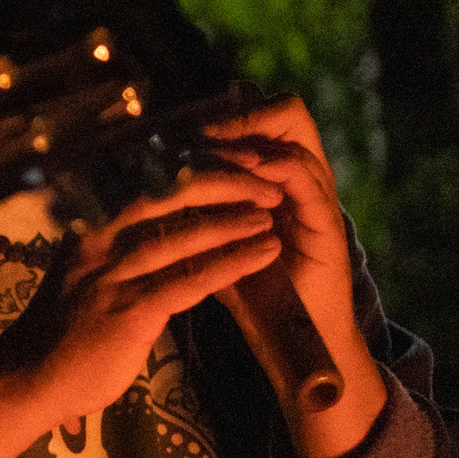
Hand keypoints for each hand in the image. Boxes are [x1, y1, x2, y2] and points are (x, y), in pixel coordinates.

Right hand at [0, 160, 285, 457]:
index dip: (193, 166)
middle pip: (166, 194)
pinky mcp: (130, 311)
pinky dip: (234, 262)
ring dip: (235, 220)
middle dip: (220, 182)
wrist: (28, 382)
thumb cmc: (59, 333)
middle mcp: (98, 243)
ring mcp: (112, 276)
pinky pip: (192, 279)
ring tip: (272, 212)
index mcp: (87, 229)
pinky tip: (265, 253)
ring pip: (184, 234)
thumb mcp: (82, 276)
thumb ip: (117, 253)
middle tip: (263, 179)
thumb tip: (161, 231)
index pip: (145, 182)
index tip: (231, 161)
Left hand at [197, 95, 388, 456]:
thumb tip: (131, 187)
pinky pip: (304, 180)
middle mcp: (299, 183)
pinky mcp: (327, 225)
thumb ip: (187, 212)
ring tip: (206, 133)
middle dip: (237, 110)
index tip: (173, 113)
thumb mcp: (210, 245)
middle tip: (192, 116)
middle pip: (284, 116)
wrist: (293, 346)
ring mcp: (317, 201)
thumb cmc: (249, 297)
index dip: (220, 111)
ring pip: (294, 140)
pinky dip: (272, 167)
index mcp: (273, 183)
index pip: (256, 123)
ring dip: (249, 133)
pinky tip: (240, 167)